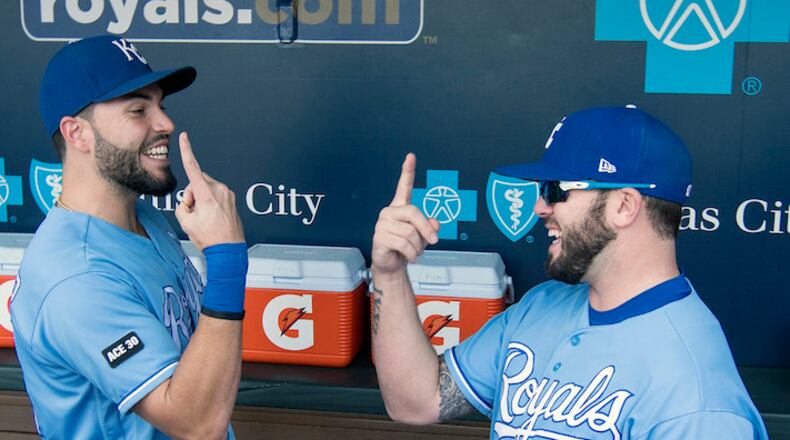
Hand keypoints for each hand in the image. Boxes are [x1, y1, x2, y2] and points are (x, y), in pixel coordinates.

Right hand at [175, 132, 244, 249]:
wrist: (228, 250)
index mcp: (207, 193)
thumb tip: (190, 198)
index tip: (184, 137)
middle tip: (195, 213)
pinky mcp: (232, 199)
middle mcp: (219, 190)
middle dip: (192, 194)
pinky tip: (213, 217)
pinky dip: (211, 202)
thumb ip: (183, 203)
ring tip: (206, 218)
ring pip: (206, 188)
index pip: (192, 167)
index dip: (186, 150)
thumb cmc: (210, 238)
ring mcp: (228, 194)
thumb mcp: (186, 221)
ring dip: (202, 199)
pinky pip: (216, 194)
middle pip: (197, 181)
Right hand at [371, 153, 439, 277]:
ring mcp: (382, 224)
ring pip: (410, 232)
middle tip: (433, 240)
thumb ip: (430, 226)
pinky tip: (409, 255)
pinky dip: (411, 253)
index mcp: (400, 207)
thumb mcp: (423, 236)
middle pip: (413, 212)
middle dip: (426, 229)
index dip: (408, 171)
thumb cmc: (405, 247)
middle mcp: (389, 212)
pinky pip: (403, 243)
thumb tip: (434, 224)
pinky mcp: (379, 237)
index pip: (404, 186)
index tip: (411, 157)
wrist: (392, 264)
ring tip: (414, 251)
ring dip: (418, 246)